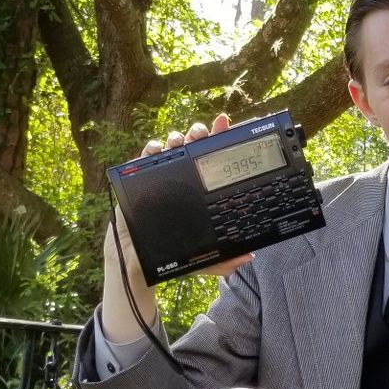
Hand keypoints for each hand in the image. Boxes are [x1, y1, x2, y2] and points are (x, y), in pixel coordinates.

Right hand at [103, 115, 254, 282]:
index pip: (213, 160)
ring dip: (176, 137)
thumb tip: (248, 255)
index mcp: (201, 190)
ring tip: (181, 141)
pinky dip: (151, 148)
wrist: (141, 263)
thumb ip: (226, 260)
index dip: (220, 139)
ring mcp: (163, 177)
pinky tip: (157, 149)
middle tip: (201, 135)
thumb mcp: (205, 260)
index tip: (225, 125)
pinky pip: (145, 157)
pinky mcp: (140, 180)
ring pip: (171, 146)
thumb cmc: (174, 258)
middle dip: (198, 133)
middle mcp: (184, 179)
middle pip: (193, 146)